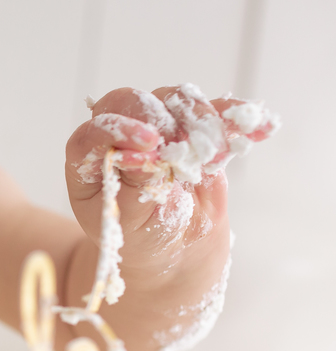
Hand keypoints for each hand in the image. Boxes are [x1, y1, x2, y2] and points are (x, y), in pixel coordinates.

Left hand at [65, 84, 278, 266]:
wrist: (171, 250)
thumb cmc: (136, 237)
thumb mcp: (126, 219)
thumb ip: (132, 184)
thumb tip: (144, 152)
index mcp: (90, 155)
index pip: (97, 127)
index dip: (121, 127)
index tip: (149, 143)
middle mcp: (120, 134)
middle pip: (136, 102)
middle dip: (163, 121)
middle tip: (185, 151)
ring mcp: (159, 128)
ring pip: (176, 100)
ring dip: (199, 123)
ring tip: (209, 159)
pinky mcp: (193, 132)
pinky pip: (215, 114)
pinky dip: (236, 118)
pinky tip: (260, 127)